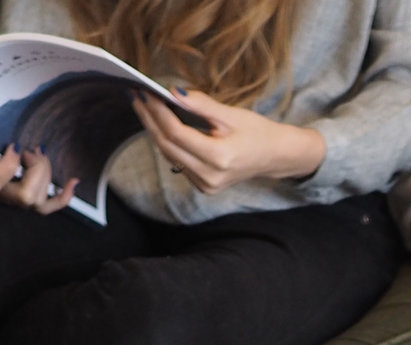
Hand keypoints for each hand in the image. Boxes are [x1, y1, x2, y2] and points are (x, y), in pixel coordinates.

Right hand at [0, 142, 81, 213]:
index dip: (10, 164)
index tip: (13, 144)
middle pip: (28, 195)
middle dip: (36, 169)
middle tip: (30, 148)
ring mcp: (10, 201)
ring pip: (38, 201)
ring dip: (47, 176)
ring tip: (40, 154)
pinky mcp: (18, 201)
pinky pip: (45, 207)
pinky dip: (63, 198)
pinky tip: (74, 183)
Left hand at [134, 89, 324, 192]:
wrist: (274, 157)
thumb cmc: (257, 133)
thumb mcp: (232, 114)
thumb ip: (202, 105)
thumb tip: (174, 92)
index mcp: (219, 158)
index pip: (177, 134)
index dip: (157, 112)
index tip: (145, 93)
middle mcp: (209, 176)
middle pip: (167, 146)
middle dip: (149, 120)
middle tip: (136, 97)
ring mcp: (205, 185)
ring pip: (169, 155)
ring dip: (154, 131)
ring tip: (143, 107)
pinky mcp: (203, 186)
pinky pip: (177, 162)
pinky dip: (167, 143)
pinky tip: (160, 125)